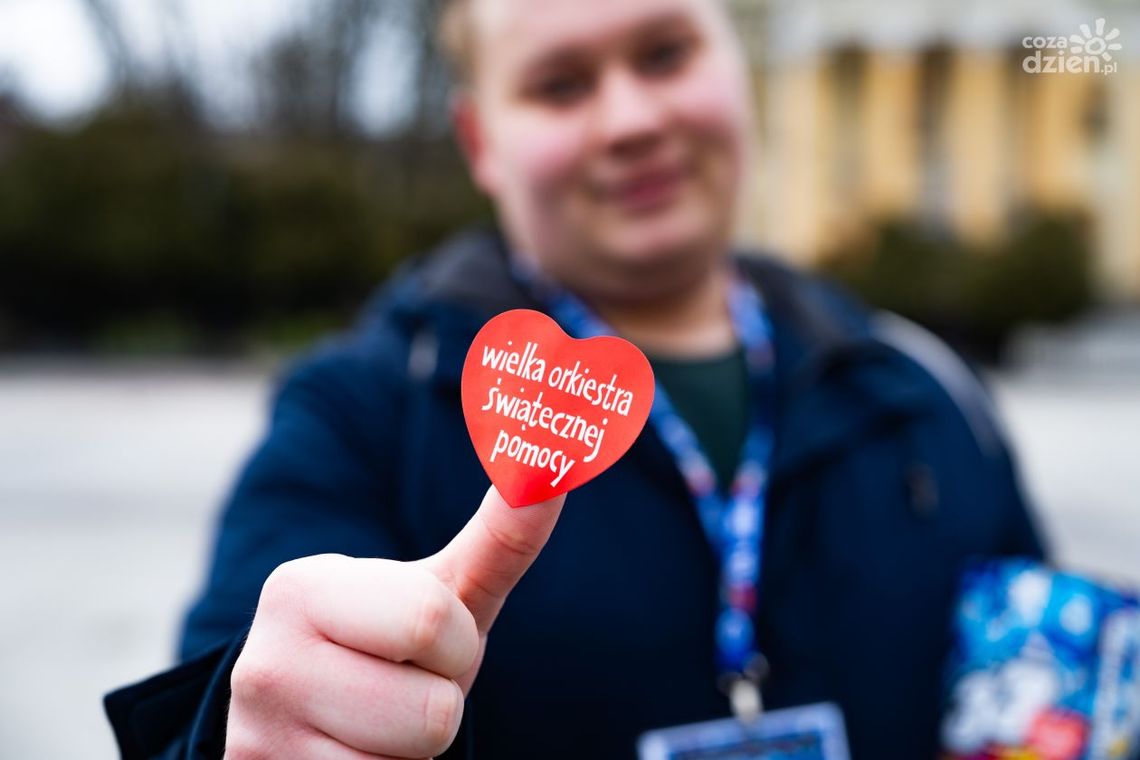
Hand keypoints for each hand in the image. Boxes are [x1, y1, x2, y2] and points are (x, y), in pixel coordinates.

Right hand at [225, 485, 565, 758]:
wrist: (304, 714)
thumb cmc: (385, 642)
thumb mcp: (436, 591)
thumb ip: (498, 539)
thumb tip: (554, 476)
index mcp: (301, 588)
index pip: (431, 621)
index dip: (454, 641)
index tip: (423, 639)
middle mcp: (263, 665)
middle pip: (434, 713)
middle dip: (440, 700)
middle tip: (402, 685)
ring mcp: (259, 742)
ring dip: (416, 751)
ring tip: (381, 723)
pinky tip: (359, 755)